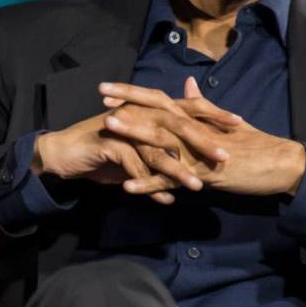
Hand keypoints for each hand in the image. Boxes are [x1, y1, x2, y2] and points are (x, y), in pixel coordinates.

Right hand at [33, 93, 235, 204]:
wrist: (65, 155)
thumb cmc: (106, 153)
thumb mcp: (138, 152)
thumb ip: (164, 153)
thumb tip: (188, 170)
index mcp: (150, 109)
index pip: (188, 107)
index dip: (214, 113)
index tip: (240, 124)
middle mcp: (140, 112)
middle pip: (178, 124)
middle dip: (203, 141)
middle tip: (226, 158)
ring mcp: (125, 127)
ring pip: (158, 148)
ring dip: (178, 170)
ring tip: (197, 187)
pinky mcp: (110, 143)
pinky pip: (135, 166)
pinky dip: (150, 184)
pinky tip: (164, 199)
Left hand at [100, 77, 305, 197]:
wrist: (279, 164)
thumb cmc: (254, 145)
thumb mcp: (226, 121)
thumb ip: (203, 104)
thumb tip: (188, 83)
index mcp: (197, 117)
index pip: (160, 99)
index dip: (133, 92)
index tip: (108, 87)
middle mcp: (194, 129)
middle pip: (155, 112)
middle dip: (126, 104)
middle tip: (100, 97)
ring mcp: (198, 151)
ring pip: (160, 141)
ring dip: (133, 136)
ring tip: (107, 131)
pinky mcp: (204, 173)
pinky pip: (171, 180)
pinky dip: (149, 183)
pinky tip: (127, 186)